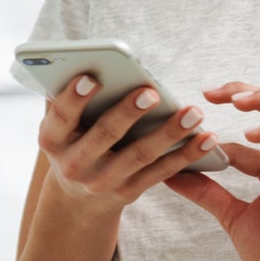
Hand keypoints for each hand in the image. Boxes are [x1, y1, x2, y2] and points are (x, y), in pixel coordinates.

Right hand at [38, 73, 219, 208]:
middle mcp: (74, 164)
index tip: (92, 77)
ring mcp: (102, 182)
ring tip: (193, 112)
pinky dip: (186, 155)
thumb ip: (71, 98)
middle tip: (151, 92)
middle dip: (128, 113)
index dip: (75, 97)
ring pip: (139, 155)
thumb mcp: (61, 125)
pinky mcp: (128, 193)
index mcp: (52, 139)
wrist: (77, 199)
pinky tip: (206, 138)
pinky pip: (161, 172)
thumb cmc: (74, 141)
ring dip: (169, 133)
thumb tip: (91, 61)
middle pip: (104, 135)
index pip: (62, 116)